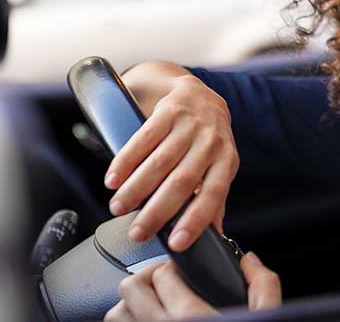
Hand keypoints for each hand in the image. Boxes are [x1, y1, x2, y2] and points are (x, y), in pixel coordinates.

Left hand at [104, 252, 281, 320]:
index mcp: (192, 318)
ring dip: (131, 307)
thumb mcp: (267, 320)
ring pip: (117, 315)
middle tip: (165, 284)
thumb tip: (250, 262)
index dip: (175, 268)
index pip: (163, 273)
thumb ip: (264, 287)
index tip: (186, 275)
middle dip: (146, 279)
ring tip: (153, 308)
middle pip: (130, 288)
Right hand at [105, 70, 239, 250]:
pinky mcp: (168, 112)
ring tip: (118, 208)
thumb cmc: (209, 143)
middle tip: (137, 233)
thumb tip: (215, 238)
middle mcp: (211, 143)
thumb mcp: (219, 167)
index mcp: (226, 161)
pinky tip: (113, 180)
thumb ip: (215, 200)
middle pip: (182, 181)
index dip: (195, 220)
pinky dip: (126, 161)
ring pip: (160, 161)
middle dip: (157, 211)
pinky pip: (144, 139)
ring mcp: (190, 126)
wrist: (201, 95)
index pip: (213, 194)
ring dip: (136, 188)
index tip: (177, 244)